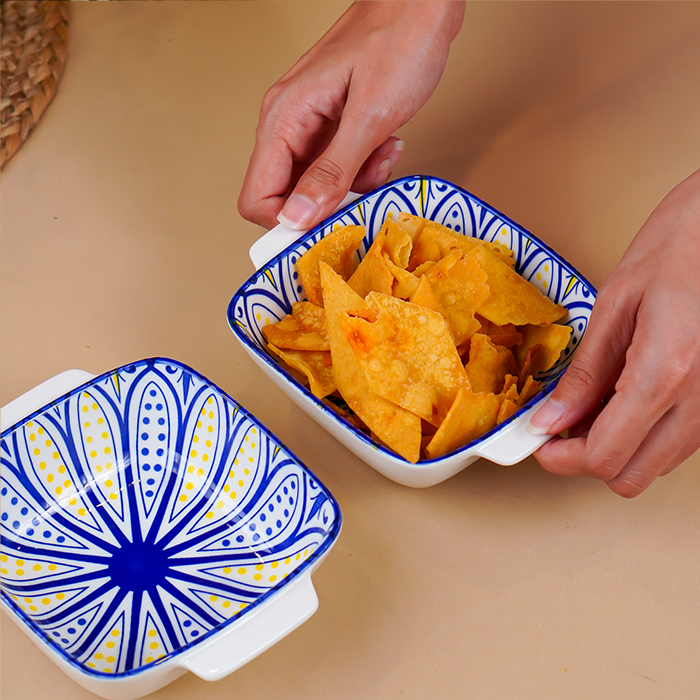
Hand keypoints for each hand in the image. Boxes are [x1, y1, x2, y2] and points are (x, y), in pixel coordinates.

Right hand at [238, 1, 464, 229]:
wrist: (422, 3)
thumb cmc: (399, 40)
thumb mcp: (370, 115)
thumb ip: (332, 172)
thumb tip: (297, 218)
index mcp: (283, 120)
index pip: (258, 198)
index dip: (288, 224)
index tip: (325, 230)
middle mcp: (288, 125)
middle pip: (287, 197)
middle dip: (328, 206)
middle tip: (364, 194)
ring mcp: (310, 126)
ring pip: (316, 186)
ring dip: (352, 187)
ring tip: (381, 158)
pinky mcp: (332, 127)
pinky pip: (337, 168)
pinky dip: (363, 169)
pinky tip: (385, 147)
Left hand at [530, 167, 699, 496]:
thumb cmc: (679, 247)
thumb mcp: (617, 305)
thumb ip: (585, 373)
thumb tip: (551, 420)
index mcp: (665, 373)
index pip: (605, 455)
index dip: (561, 458)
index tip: (537, 442)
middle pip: (630, 476)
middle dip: (586, 460)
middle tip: (558, 429)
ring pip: (655, 466)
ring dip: (615, 449)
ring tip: (588, 407)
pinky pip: (676, 442)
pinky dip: (643, 435)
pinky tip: (622, 400)